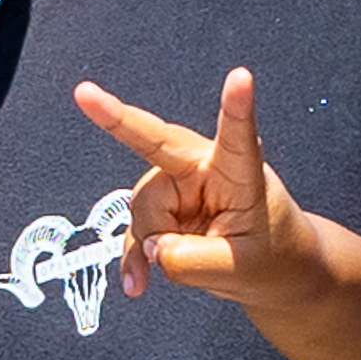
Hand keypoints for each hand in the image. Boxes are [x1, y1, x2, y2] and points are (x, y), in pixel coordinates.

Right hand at [74, 68, 320, 305]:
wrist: (276, 270)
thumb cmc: (273, 256)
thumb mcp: (239, 270)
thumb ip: (191, 261)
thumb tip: (150, 248)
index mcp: (241, 172)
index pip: (237, 136)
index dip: (236, 107)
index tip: (242, 76)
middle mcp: (206, 168)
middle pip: (158, 151)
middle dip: (118, 121)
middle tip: (84, 93)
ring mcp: (181, 186)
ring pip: (143, 205)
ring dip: (148, 241)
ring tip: (177, 268)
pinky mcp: (166, 208)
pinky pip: (136, 229)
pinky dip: (133, 257)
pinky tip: (136, 283)